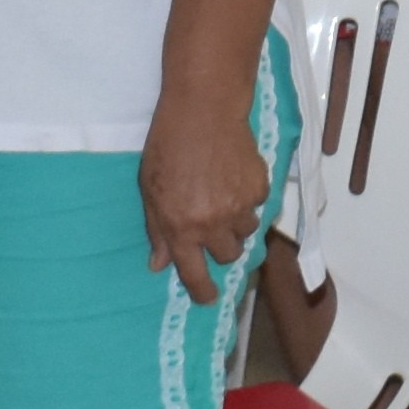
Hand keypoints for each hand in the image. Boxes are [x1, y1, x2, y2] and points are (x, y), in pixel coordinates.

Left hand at [137, 55, 273, 299]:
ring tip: (224, 197)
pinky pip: (258, 204)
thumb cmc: (167, 146)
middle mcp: (212, 224)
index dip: (203, 292)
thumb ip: (157, 230)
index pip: (195, 276)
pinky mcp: (259, 187)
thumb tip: (159, 264)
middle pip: (228, 256)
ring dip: (236, 222)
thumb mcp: (149, 190)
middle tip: (213, 227)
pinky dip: (249, 196)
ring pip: (246, 232)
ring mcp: (239, 207)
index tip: (208, 298)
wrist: (203, 110)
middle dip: (221, 247)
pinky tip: (235, 175)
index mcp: (181, 229)